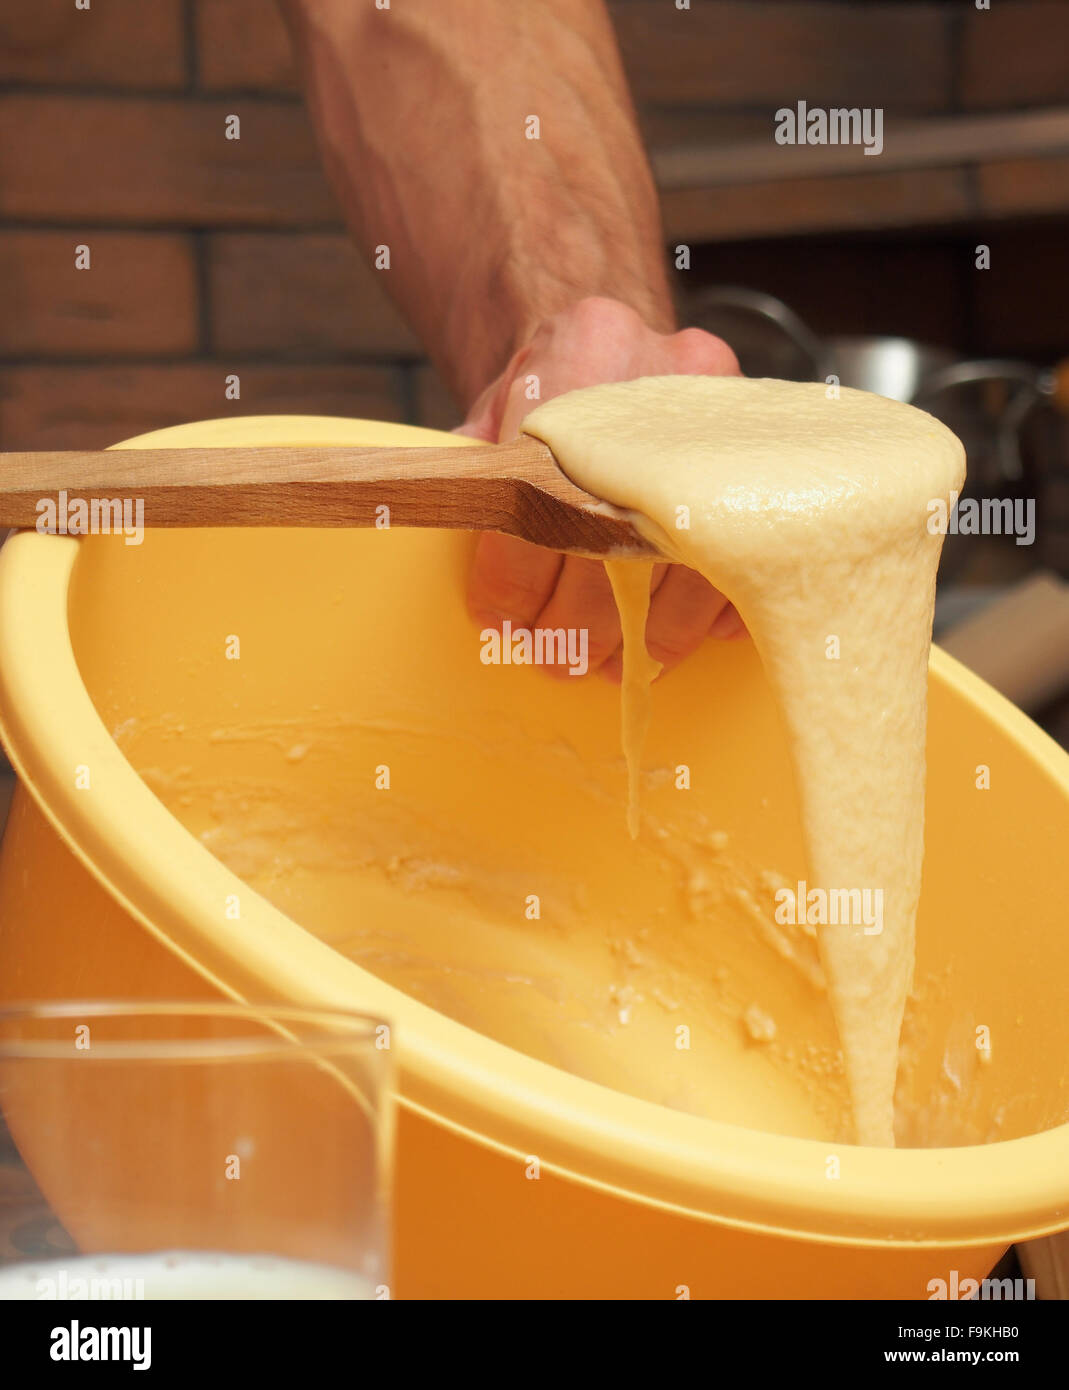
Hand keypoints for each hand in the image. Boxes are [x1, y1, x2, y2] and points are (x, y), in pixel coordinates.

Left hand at [458, 296, 744, 679]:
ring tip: (614, 663)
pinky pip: (746, 557)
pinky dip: (709, 610)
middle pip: (615, 540)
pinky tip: (674, 631)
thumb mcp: (499, 405)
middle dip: (580, 622)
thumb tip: (457, 541)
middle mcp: (658, 383)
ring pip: (688, 564)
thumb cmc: (549, 380)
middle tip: (558, 659)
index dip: (516, 578)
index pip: (539, 498)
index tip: (502, 620)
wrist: (616, 325)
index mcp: (577, 359)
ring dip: (646, 635)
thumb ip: (477, 470)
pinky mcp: (768, 456)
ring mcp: (725, 418)